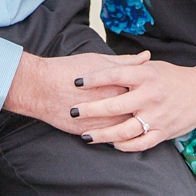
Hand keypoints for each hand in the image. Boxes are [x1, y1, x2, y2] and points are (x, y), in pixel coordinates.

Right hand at [3, 50, 136, 135]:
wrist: (40, 86)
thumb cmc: (70, 69)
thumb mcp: (100, 60)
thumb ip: (126, 61)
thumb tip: (146, 57)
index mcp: (117, 85)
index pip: (142, 92)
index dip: (149, 92)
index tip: (154, 91)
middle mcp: (110, 105)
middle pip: (136, 112)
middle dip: (144, 111)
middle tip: (148, 108)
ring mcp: (99, 121)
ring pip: (123, 129)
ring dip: (131, 127)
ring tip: (137, 121)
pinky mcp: (87, 132)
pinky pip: (107, 138)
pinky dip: (114, 136)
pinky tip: (120, 133)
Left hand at [71, 54, 195, 151]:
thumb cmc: (175, 77)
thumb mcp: (154, 66)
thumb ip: (131, 67)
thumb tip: (107, 65)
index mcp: (147, 75)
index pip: (114, 75)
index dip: (93, 79)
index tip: (76, 82)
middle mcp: (150, 96)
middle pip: (113, 106)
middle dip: (89, 110)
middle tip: (73, 111)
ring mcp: (156, 116)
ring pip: (123, 131)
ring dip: (102, 135)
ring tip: (86, 136)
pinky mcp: (163, 132)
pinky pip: (139, 144)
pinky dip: (123, 146)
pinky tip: (112, 144)